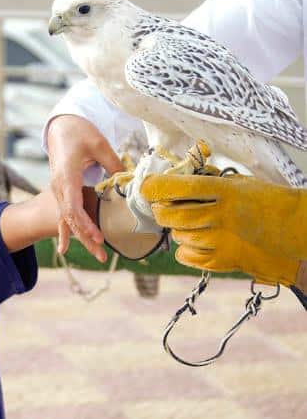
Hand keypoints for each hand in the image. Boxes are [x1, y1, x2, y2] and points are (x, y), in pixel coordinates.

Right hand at [47, 115, 124, 261]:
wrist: (60, 127)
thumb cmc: (79, 132)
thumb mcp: (99, 144)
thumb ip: (114, 164)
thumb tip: (131, 183)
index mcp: (66, 177)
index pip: (72, 207)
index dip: (85, 224)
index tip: (99, 236)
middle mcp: (59, 187)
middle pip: (70, 219)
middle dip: (86, 237)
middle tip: (102, 254)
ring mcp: (58, 191)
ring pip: (67, 220)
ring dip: (81, 238)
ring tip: (98, 256)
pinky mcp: (61, 192)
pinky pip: (63, 215)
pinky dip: (66, 232)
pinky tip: (64, 248)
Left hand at [141, 173, 305, 286]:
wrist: (298, 231)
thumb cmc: (269, 202)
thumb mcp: (241, 182)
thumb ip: (208, 180)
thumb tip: (175, 175)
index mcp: (225, 191)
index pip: (178, 187)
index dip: (155, 186)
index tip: (146, 186)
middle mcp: (220, 216)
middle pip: (170, 215)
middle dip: (161, 210)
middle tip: (164, 207)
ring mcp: (221, 241)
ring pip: (178, 236)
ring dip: (177, 229)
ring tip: (193, 223)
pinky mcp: (223, 260)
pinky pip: (185, 256)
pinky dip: (184, 248)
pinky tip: (197, 240)